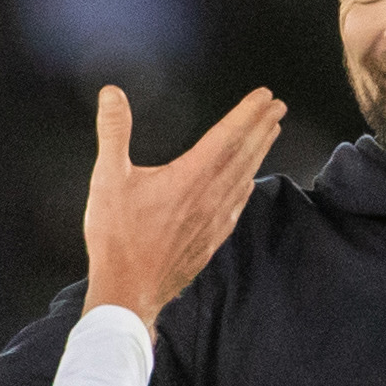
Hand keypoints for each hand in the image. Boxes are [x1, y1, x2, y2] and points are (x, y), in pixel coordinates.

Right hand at [82, 85, 283, 330]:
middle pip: (244, 155)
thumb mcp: (107, 179)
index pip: (227, 137)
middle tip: (278, 106)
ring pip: (244, 178)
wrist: (128, 291)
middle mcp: (209, 197)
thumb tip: (112, 94)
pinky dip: (247, 185)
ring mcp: (214, 221)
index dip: (247, 113)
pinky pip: (237, 205)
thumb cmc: (117, 237)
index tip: (265, 96)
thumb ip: (113, 132)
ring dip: (259, 152)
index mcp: (189, 178)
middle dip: (262, 127)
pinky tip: (248, 181)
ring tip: (271, 133)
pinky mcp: (211, 240)